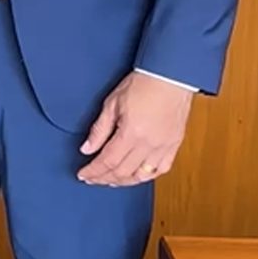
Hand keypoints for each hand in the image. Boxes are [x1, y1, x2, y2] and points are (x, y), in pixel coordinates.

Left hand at [77, 71, 193, 186]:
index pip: (108, 161)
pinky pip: (160, 170)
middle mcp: (149, 144)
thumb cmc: (142, 84)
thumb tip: (87, 148)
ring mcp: (163, 147)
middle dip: (104, 178)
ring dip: (123, 181)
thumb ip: (99, 129)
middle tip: (93, 179)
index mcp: (132, 133)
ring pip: (141, 176)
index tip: (83, 174)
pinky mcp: (174, 146)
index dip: (93, 171)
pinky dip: (145, 176)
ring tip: (110, 180)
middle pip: (122, 172)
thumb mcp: (112, 103)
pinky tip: (136, 176)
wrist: (169, 76)